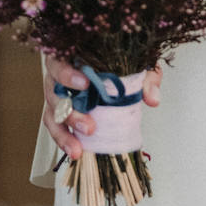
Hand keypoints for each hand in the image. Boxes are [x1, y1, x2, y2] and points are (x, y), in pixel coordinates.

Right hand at [43, 57, 162, 159]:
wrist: (116, 65)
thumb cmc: (119, 59)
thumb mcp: (137, 63)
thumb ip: (146, 77)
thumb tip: (152, 99)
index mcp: (72, 54)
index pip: (60, 61)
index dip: (68, 74)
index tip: (85, 84)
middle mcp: (58, 74)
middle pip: (54, 92)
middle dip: (71, 112)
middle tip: (90, 127)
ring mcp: (58, 94)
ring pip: (52, 113)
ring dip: (64, 133)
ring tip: (78, 149)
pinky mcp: (59, 112)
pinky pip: (56, 126)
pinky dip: (64, 139)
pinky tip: (75, 151)